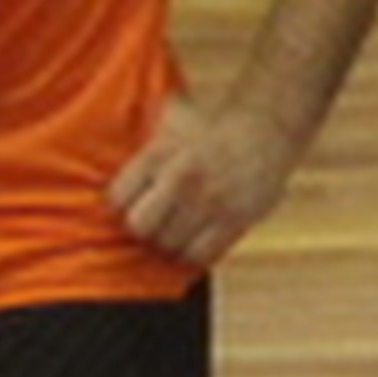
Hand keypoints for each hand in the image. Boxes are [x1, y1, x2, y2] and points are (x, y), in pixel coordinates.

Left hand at [107, 91, 305, 269]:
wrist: (267, 127)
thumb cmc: (212, 126)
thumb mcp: (172, 121)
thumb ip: (144, 144)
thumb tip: (110, 161)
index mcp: (160, 153)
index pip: (117, 198)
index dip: (122, 205)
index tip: (131, 204)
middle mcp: (181, 178)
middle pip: (139, 226)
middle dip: (144, 227)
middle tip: (154, 222)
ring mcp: (209, 201)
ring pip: (169, 243)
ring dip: (171, 241)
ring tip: (180, 228)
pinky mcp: (234, 219)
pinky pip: (200, 255)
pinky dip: (196, 252)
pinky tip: (199, 238)